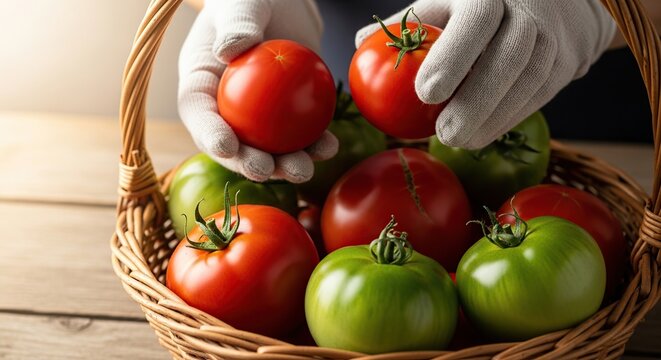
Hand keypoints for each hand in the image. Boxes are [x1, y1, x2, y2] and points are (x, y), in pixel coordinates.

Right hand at [178, 0, 337, 182]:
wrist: (284, 1)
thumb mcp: (241, 4)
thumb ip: (236, 25)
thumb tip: (228, 51)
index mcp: (201, 84)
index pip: (199, 114)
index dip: (208, 135)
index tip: (226, 147)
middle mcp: (226, 107)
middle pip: (234, 144)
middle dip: (248, 163)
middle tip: (266, 168)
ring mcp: (259, 115)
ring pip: (269, 148)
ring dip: (285, 164)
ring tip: (304, 169)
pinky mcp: (289, 113)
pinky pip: (300, 134)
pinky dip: (314, 143)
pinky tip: (329, 147)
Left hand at [356, 0, 615, 148]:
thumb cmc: (480, 3)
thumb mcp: (445, 1)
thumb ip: (408, 23)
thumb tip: (359, 44)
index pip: (476, 20)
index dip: (452, 57)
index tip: (424, 93)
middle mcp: (528, 8)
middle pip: (510, 57)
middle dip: (476, 101)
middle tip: (444, 135)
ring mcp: (554, 34)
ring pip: (528, 81)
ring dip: (493, 118)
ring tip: (460, 142)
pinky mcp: (568, 60)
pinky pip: (539, 94)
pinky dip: (509, 118)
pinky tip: (482, 135)